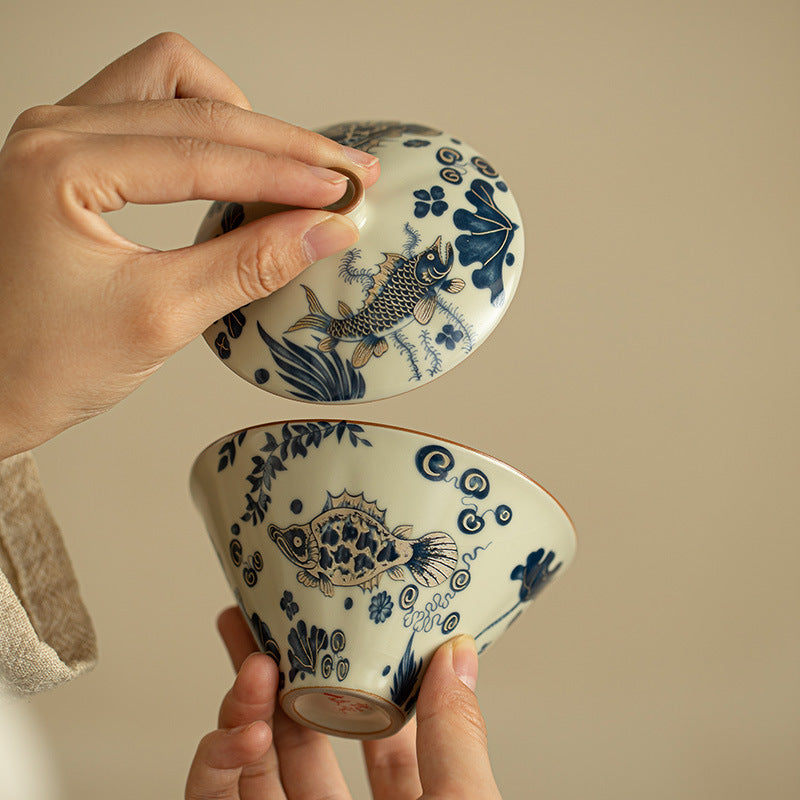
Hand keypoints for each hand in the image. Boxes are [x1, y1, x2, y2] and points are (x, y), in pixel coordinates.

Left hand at [0, 33, 379, 458]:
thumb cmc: (41, 363)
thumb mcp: (160, 317)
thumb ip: (248, 265)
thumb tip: (324, 231)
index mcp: (60, 165)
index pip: (202, 152)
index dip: (286, 171)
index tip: (345, 190)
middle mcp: (54, 130)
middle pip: (196, 103)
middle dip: (280, 143)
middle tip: (343, 175)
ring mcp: (59, 135)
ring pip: (172, 85)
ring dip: (241, 122)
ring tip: (292, 169)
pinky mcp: (71, 153)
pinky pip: (149, 107)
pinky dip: (205, 129)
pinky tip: (236, 167)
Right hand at [185, 607, 502, 799]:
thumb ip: (457, 741)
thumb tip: (458, 655)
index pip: (378, 730)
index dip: (354, 674)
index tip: (338, 623)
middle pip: (302, 737)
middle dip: (275, 673)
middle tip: (256, 618)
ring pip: (251, 764)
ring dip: (243, 707)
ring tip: (250, 660)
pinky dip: (215, 762)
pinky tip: (241, 729)